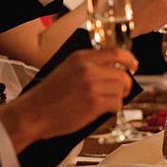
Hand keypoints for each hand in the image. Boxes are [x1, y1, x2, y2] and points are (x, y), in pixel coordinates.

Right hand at [0, 48, 136, 156]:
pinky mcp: (94, 104)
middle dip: (126, 84)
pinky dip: (113, 108)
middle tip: (124, 90)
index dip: (129, 59)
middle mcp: (88, 69)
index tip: (133, 65)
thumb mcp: (66, 69)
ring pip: (120, 90)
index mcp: (81, 58)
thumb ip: (87, 66)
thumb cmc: (47, 96)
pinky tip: (104, 110)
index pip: (115, 53)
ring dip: (118, 97)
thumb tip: (112, 70)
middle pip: (122, 74)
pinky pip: (116, 104)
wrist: (32, 113)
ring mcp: (92, 86)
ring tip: (108, 102)